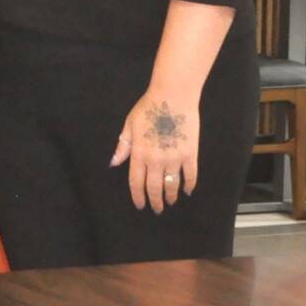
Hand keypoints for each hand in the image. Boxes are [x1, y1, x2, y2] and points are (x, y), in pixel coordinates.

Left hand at [112, 90, 199, 213]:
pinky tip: (187, 190)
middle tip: (157, 209)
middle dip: (155, 201)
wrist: (173, 96)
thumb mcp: (129, 125)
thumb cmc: (149, 108)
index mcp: (139, 154)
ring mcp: (175, 158)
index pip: (137, 182)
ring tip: (170, 202)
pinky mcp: (190, 154)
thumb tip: (114, 163)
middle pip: (155, 188)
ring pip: (172, 185)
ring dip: (170, 196)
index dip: (138, 197)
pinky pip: (190, 175)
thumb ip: (123, 146)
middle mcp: (156, 160)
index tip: (140, 205)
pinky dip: (189, 185)